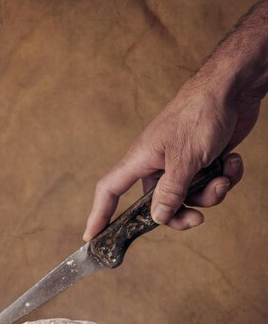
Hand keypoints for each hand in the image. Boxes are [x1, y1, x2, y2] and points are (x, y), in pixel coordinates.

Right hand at [83, 74, 258, 239]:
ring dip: (210, 193)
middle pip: (158, 205)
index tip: (91, 237)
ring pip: (190, 197)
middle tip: (198, 218)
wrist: (233, 86)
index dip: (99, 214)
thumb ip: (170, 192)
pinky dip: (224, 177)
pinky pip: (210, 184)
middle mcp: (158, 165)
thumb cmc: (200, 113)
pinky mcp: (204, 161)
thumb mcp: (184, 158)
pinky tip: (231, 161)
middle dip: (181, 214)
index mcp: (141, 160)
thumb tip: (157, 218)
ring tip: (223, 176)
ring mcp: (181, 164)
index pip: (110, 190)